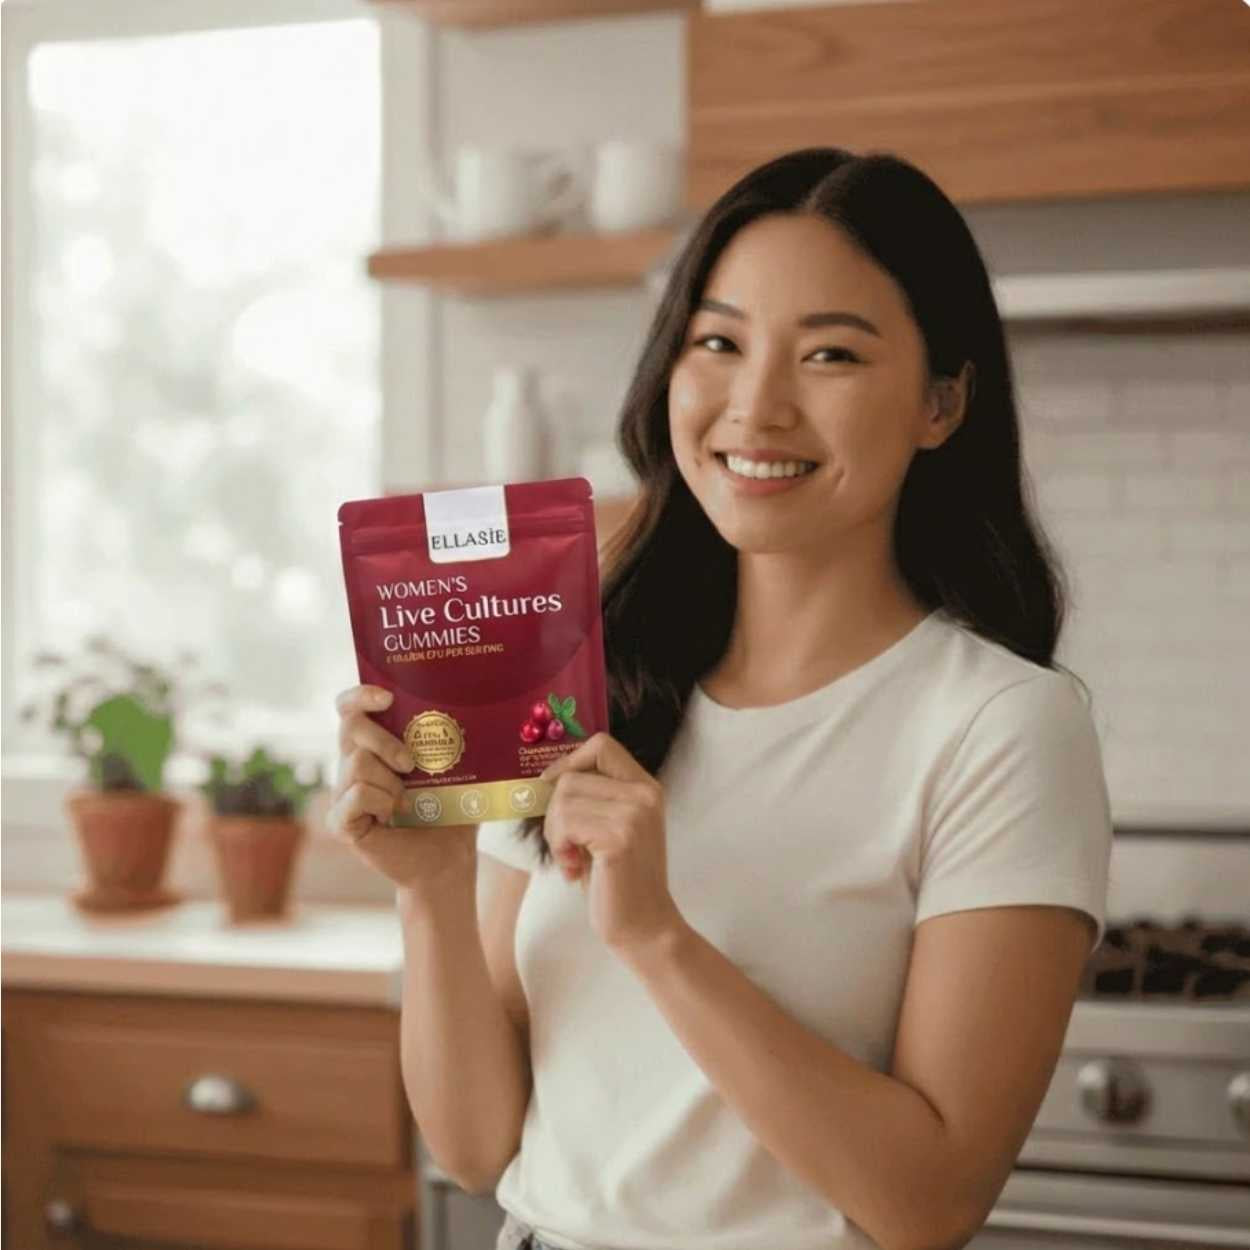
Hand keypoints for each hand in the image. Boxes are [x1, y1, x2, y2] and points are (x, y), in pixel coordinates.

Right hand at [329, 685, 475, 890]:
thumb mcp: (455, 768)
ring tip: (408, 799)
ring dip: (390, 780)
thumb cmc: (450, 811)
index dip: (360, 696)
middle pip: (350, 727)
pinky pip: (355, 797)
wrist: (447, 860)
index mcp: (375, 746)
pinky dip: (381, 802)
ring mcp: (343, 794)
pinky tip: (395, 814)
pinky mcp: (341, 822)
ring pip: (357, 764)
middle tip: (411, 762)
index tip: (387, 697)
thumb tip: (480, 705)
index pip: (349, 708)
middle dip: (384, 739)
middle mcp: (352, 765)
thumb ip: (454, 739)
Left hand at [540, 733, 684, 956]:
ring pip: (563, 799)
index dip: (569, 763)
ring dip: (555, 834)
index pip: (601, 745)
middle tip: (567, 846)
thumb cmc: (618, 880)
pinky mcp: (620, 837)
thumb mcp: (611, 827)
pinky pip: (565, 823)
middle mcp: (645, 793)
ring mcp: (635, 814)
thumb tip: (547, 776)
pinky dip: (560, 848)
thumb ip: (594, 798)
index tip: (554, 790)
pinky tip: (576, 870)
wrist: (644, 926)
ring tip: (573, 860)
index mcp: (646, 787)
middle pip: (573, 776)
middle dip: (555, 812)